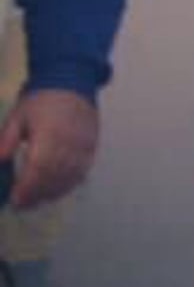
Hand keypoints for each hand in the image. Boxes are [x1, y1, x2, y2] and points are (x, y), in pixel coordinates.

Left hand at [2, 88, 101, 210]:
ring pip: (69, 177)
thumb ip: (6, 140)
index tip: (15, 200)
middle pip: (54, 176)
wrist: (72, 82)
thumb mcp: (17, 117)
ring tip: (38, 201)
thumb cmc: (40, 100)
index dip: (27, 187)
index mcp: (48, 134)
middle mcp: (69, 142)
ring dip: (53, 192)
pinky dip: (69, 184)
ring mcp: (83, 145)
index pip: (38, 167)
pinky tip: (57, 190)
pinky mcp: (92, 147)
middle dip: (37, 194)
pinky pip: (82, 171)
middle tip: (23, 205)